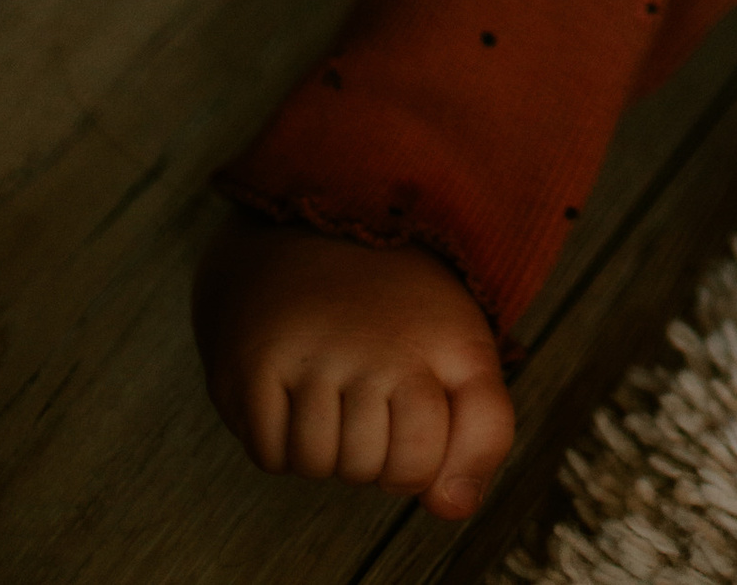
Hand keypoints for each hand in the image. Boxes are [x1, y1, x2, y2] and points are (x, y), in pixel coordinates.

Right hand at [193, 219, 513, 520]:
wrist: (305, 228)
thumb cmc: (395, 310)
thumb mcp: (460, 349)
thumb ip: (480, 431)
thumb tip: (454, 507)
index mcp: (442, 338)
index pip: (430, 462)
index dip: (419, 463)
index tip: (412, 420)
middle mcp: (382, 342)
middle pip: (373, 471)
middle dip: (370, 454)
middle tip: (365, 394)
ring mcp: (317, 352)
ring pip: (320, 467)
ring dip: (322, 448)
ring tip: (329, 388)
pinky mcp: (256, 363)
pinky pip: (271, 457)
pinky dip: (278, 441)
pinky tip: (291, 389)